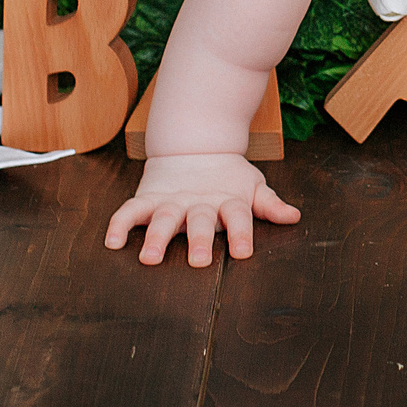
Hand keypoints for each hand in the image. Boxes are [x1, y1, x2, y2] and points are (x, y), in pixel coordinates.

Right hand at [106, 153, 300, 265]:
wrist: (194, 145)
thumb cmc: (228, 177)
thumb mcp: (252, 187)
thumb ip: (269, 204)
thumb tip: (294, 216)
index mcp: (227, 201)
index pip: (238, 217)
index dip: (241, 233)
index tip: (242, 252)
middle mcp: (199, 202)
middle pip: (199, 221)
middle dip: (198, 240)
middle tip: (198, 261)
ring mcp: (172, 201)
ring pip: (163, 219)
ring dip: (158, 238)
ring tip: (150, 258)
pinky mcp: (148, 199)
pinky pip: (130, 211)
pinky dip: (120, 224)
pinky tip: (112, 242)